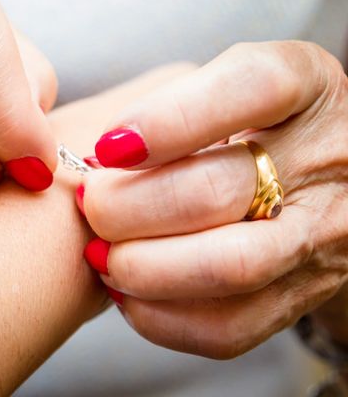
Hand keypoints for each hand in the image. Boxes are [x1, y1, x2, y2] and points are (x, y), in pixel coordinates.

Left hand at [80, 41, 347, 358]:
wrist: (322, 176)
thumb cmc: (248, 121)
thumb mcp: (221, 84)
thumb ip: (165, 103)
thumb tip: (93, 159)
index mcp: (304, 84)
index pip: (252, 89)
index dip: (170, 121)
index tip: (107, 147)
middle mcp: (324, 159)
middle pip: (217, 191)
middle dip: (126, 206)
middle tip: (87, 202)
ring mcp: (319, 234)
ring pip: (227, 267)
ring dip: (140, 266)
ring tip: (98, 251)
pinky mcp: (303, 293)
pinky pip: (230, 326)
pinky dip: (160, 315)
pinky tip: (127, 287)